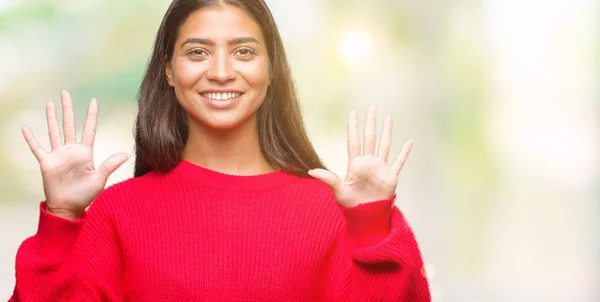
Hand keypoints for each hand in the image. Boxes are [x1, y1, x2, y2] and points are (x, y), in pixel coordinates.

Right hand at [21, 90, 128, 219]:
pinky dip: (31, 139)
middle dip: (68, 109)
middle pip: (70, 125)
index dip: (91, 115)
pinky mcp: (46, 163)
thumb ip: (110, 165)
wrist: (68, 207)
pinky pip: (37, 148)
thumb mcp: (100, 179)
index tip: (93, 101)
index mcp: (86, 153)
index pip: (89, 129)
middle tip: (65, 92)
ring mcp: (58, 155)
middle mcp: (71, 151)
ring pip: (54, 132)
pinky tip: (25, 128)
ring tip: (50, 103)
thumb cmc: (85, 195)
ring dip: (51, 118)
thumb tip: (126, 154)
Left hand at [308, 105, 412, 206]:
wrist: (366, 216)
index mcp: (355, 164)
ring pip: (385, 145)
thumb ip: (328, 178)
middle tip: (372, 107)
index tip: (353, 113)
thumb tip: (310, 171)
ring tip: (388, 117)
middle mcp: (368, 163)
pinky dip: (404, 152)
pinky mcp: (391, 176)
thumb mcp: (338, 190)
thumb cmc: (350, 204)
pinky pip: (399, 162)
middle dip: (371, 123)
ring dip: (387, 132)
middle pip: (370, 138)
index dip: (353, 127)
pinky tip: (410, 142)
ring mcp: (380, 168)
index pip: (354, 141)